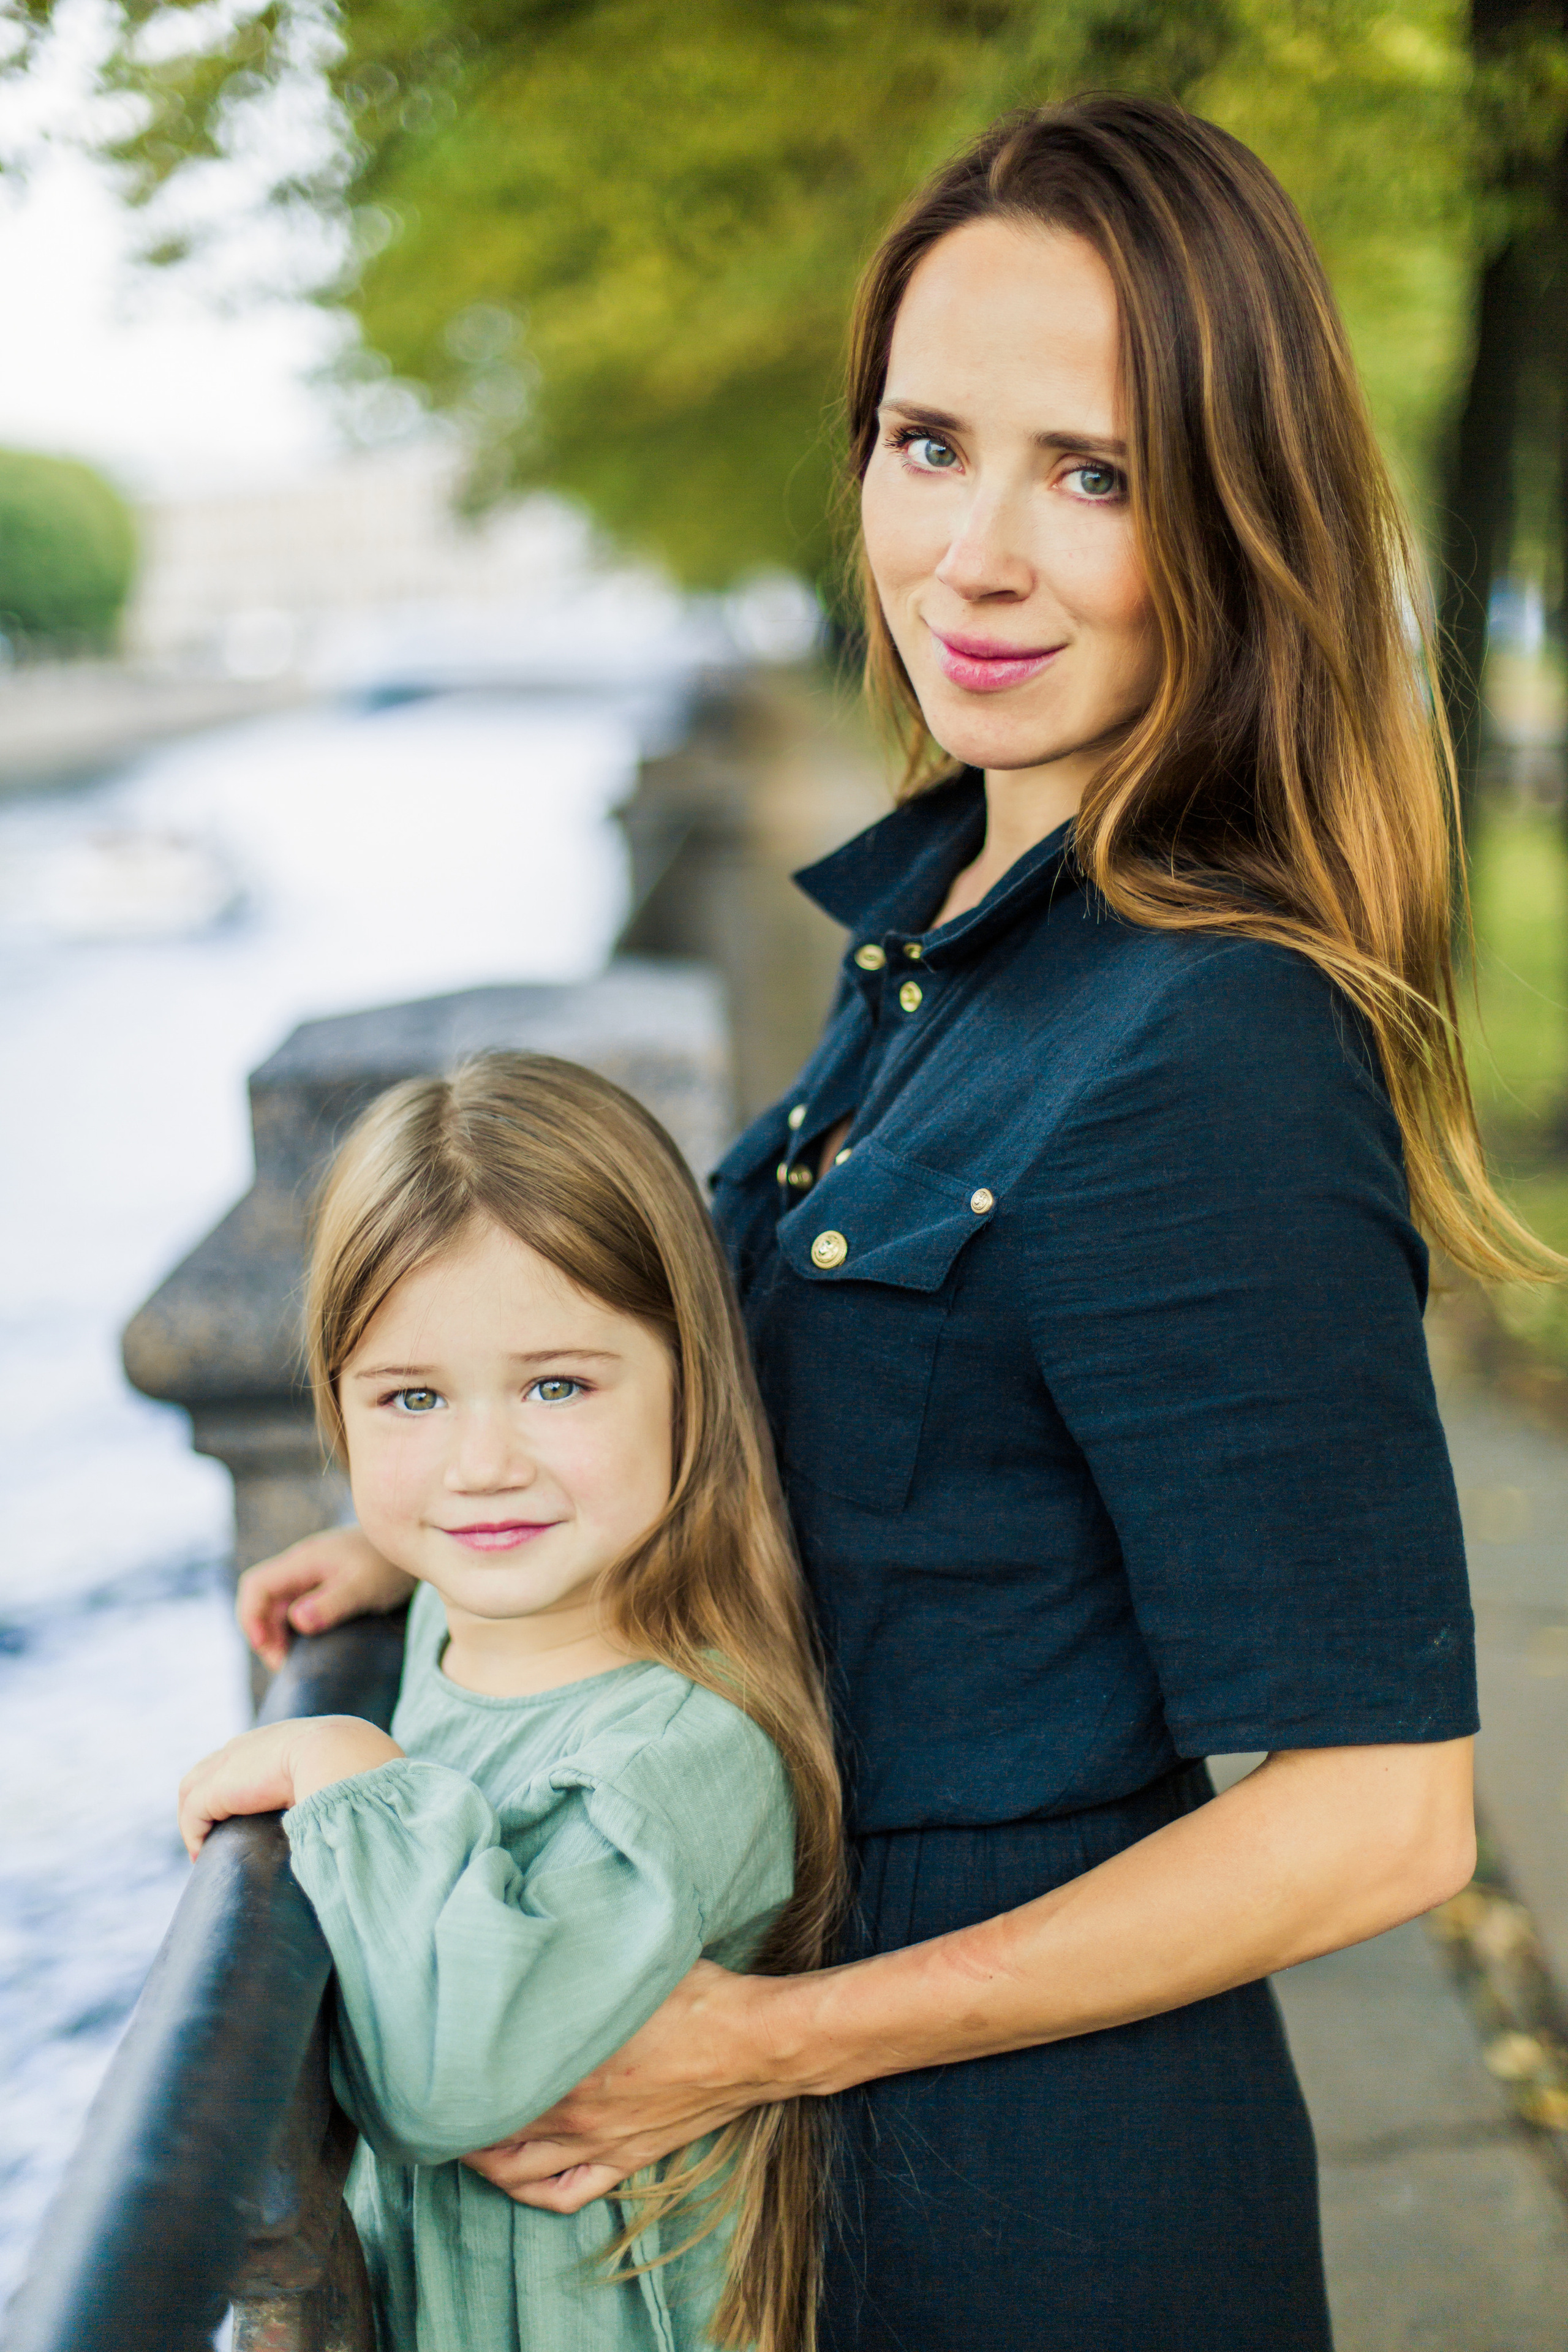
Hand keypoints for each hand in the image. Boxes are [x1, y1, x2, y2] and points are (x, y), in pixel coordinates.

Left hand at [178, 1715, 402, 1856]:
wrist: (347, 1761)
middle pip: (217, 1766)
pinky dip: (195, 1833)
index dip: (247, 1786)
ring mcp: (235, 1759)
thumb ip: (353, 1787)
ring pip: (196, 1787)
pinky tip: (205, 1855)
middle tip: (217, 1838)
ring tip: (207, 1852)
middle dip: (212, 1801)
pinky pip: (194, 1811)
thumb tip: (375, 1823)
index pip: (257, 1755)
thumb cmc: (365, 1775)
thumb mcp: (358, 1774)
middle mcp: (259, 1741)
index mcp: (294, 1737)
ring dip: (199, 1820)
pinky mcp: (220, 1785)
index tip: (253, 1817)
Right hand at [237, 1529, 416, 1668]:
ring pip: (279, 1606)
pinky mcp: (324, 1584)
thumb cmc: (389, 1565)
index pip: (256, 1586)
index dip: (251, 1618)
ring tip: (292, 1661)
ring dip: (278, 1633)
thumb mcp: (362, 1587)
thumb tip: (298, 1621)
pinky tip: (309, 1646)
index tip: (266, 1648)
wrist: (414, 1546)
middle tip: (283, 1664)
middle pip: (263, 1600)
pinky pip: (296, 1607)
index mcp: (303, 1561)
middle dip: (264, 1633)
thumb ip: (331, 1603)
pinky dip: (294, 1629)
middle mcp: (301, 1566)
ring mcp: (312, 1574)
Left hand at [460, 1960, 793, 2212]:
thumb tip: (542, 1943)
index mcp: (569, 2062)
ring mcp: (600, 2143)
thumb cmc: (697, 1995)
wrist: (752, 2043)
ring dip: (486, 2164)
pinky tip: (520, 2180)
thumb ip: (579, 1964)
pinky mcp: (627, 2159)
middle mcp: (575, 2112)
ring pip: (521, 2172)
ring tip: (462, 2145)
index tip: (433, 2064)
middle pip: (494, 2132)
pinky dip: (535, 2192)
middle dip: (458, 2124)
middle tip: (434, 2107)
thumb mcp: (629, 1965)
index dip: (455, 2081)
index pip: (490, 2084)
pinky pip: (568, 2193)